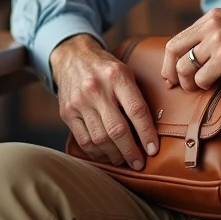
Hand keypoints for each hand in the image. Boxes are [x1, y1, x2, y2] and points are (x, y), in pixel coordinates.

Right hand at [51, 34, 158, 169]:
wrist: (72, 56)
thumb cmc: (105, 67)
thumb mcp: (125, 71)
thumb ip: (136, 95)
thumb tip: (152, 129)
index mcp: (117, 76)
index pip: (136, 110)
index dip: (147, 133)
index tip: (153, 150)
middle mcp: (97, 88)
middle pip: (117, 129)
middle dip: (131, 151)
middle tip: (139, 163)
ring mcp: (79, 101)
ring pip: (100, 138)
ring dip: (115, 155)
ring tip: (124, 160)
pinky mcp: (67, 112)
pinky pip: (83, 140)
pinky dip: (97, 153)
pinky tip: (106, 154)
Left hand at [162, 3, 220, 90]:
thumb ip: (215, 32)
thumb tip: (201, 52)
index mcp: (210, 19)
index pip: (177, 39)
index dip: (170, 60)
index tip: (172, 73)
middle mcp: (209, 27)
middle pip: (173, 51)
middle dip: (170, 72)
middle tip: (176, 85)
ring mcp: (217, 42)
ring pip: (184, 67)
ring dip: (187, 82)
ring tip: (196, 87)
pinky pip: (202, 78)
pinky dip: (204, 85)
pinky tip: (212, 85)